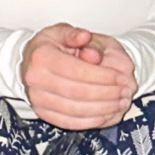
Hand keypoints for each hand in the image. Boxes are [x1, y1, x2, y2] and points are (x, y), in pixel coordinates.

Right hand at [20, 24, 136, 129]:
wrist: (29, 64)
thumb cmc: (48, 47)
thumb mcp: (60, 32)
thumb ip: (74, 34)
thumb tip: (85, 37)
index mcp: (41, 57)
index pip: (77, 71)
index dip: (104, 77)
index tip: (122, 77)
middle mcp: (34, 80)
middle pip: (78, 92)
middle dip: (107, 94)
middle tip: (125, 91)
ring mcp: (36, 99)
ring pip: (75, 110)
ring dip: (103, 109)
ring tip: (120, 102)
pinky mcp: (41, 113)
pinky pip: (69, 122)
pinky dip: (91, 121)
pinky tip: (106, 114)